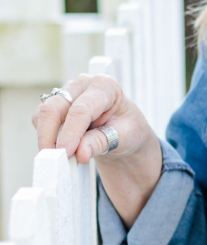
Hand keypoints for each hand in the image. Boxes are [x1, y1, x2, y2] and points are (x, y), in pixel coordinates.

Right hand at [32, 74, 162, 228]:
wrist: (123, 130)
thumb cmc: (128, 130)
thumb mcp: (125, 137)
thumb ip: (103, 142)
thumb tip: (80, 152)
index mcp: (105, 86)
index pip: (81, 110)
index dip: (71, 133)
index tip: (66, 154)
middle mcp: (82, 84)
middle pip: (54, 108)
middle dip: (49, 136)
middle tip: (55, 160)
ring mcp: (66, 92)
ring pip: (43, 114)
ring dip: (46, 138)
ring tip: (62, 157)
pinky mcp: (55, 103)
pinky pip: (39, 119)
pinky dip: (45, 135)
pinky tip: (61, 146)